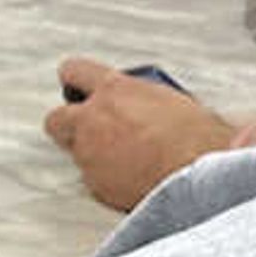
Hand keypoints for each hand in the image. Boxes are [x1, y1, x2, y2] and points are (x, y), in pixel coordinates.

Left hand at [43, 57, 241, 212]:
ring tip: (123, 157)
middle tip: (88, 127)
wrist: (199, 175)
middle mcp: (93, 120)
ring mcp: (89, 154)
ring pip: (75, 152)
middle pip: (56, 118)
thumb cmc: (196, 137)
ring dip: (92, 153)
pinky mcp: (95, 184)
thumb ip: (143, 98)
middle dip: (68, 123)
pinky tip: (130, 177)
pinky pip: (92, 179)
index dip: (75, 80)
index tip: (77, 86)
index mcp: (114, 90)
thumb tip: (146, 105)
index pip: (74, 71)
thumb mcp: (171, 99)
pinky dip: (106, 178)